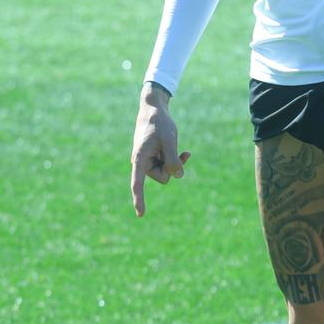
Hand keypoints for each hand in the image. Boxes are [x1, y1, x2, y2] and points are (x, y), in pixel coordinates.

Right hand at [130, 87, 189, 215]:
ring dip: (176, 162)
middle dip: (174, 167)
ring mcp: (149, 162)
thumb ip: (173, 158)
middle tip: (177, 150)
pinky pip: (170, 167)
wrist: (154, 109)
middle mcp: (142, 163)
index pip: (137, 183)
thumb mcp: (169, 139)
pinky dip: (177, 160)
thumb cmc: (160, 122)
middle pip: (164, 178)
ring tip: (176, 146)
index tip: (141, 214)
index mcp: (140, 159)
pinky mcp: (156, 159)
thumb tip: (178, 176)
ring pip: (168, 173)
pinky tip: (186, 153)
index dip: (139, 199)